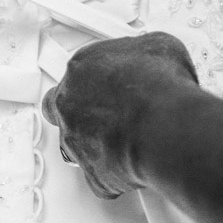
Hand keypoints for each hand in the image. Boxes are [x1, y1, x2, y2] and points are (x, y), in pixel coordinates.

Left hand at [41, 32, 198, 198]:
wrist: (164, 125)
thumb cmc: (160, 85)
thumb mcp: (159, 46)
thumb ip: (142, 52)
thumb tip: (152, 57)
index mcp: (80, 69)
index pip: (77, 72)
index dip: (98, 80)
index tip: (113, 83)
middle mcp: (69, 105)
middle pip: (59, 107)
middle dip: (78, 110)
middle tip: (107, 112)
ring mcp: (75, 140)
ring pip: (75, 144)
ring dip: (96, 143)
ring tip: (127, 140)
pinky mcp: (91, 172)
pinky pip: (99, 176)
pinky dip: (116, 173)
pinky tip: (135, 165)